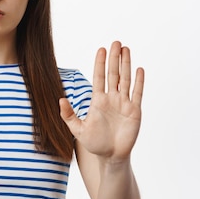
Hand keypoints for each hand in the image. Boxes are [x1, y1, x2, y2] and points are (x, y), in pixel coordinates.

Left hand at [60, 41, 143, 160]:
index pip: (99, 77)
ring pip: (126, 80)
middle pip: (113, 74)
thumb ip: (69, 115)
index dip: (100, 63)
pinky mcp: (134, 111)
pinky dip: (139, 82)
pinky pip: (137, 93)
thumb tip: (60, 100)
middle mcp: (112, 99)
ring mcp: (124, 103)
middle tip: (115, 42)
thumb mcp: (78, 130)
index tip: (101, 49)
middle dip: (114, 58)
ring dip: (126, 64)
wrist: (111, 156)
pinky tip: (139, 69)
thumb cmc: (95, 143)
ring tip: (126, 49)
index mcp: (98, 100)